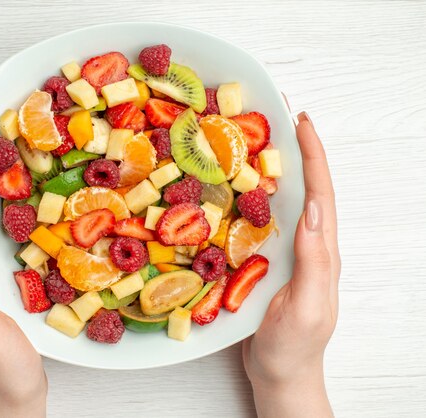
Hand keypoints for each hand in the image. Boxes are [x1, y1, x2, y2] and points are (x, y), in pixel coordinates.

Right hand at [242, 112, 339, 416]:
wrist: (280, 375)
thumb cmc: (292, 348)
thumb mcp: (305, 307)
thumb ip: (315, 262)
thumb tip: (314, 210)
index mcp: (321, 252)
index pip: (321, 195)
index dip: (313, 156)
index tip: (301, 121)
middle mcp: (307, 246)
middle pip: (306, 188)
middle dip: (297, 150)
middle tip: (278, 116)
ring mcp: (287, 254)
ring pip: (285, 202)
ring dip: (275, 168)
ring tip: (256, 140)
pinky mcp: (268, 262)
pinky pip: (263, 222)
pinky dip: (254, 196)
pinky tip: (237, 188)